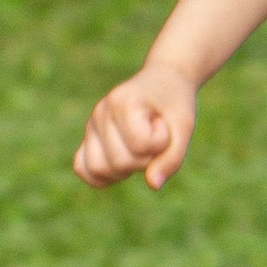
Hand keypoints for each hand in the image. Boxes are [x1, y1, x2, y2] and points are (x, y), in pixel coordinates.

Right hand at [75, 60, 197, 190]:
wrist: (163, 81)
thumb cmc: (175, 103)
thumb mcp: (184, 127)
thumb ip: (172, 157)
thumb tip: (153, 185)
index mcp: (124, 101)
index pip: (141, 145)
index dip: (161, 144)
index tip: (163, 124)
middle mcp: (102, 111)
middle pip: (119, 162)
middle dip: (145, 160)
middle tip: (153, 139)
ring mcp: (92, 124)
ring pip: (99, 169)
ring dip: (126, 170)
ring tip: (138, 151)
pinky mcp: (90, 137)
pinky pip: (82, 168)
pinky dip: (102, 177)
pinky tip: (123, 168)